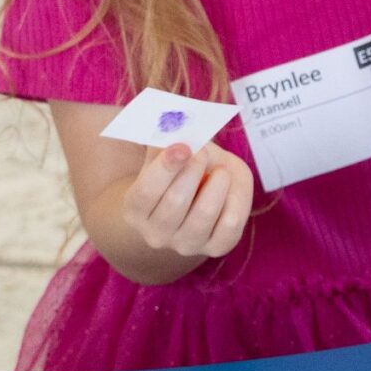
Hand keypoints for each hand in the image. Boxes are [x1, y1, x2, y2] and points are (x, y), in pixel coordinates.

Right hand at [118, 140, 253, 260]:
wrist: (192, 202)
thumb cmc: (177, 171)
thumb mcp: (165, 152)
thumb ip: (166, 139)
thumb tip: (176, 123)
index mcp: (135, 210)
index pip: (147, 190)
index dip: (166, 166)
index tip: (183, 146)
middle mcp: (156, 234)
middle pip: (175, 201)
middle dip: (193, 170)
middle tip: (202, 152)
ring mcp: (186, 245)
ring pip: (204, 214)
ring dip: (217, 184)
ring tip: (220, 170)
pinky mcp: (216, 247)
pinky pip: (231, 224)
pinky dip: (236, 199)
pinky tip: (230, 186)